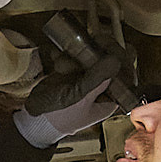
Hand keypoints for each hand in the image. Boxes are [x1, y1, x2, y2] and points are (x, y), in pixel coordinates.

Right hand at [12, 57, 127, 146]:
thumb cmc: (58, 116)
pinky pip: (78, 57)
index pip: (126, 74)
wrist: (34, 120)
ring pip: (95, 56)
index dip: (121, 58)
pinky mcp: (75, 74)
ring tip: (65, 62)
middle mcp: (103, 88)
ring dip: (81, 53)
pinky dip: (68, 55)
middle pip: (112, 61)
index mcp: (111, 99)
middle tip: (94, 41)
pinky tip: (58, 60)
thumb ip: (96, 79)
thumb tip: (114, 60)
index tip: (110, 46)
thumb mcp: (78, 98)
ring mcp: (88, 79)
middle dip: (100, 52)